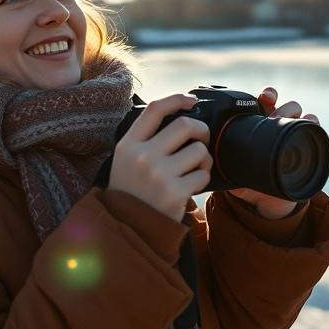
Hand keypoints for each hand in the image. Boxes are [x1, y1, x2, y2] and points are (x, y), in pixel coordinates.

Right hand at [108, 94, 212, 221]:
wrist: (128, 228)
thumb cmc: (131, 190)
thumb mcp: (125, 160)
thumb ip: (145, 139)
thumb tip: (181, 115)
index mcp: (128, 144)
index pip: (155, 110)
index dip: (176, 99)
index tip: (191, 100)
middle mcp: (142, 156)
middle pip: (185, 125)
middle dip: (201, 130)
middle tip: (202, 139)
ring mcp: (159, 174)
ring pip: (199, 151)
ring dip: (203, 159)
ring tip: (195, 169)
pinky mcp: (175, 193)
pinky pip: (203, 175)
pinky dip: (202, 179)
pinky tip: (191, 186)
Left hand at [228, 86, 320, 219]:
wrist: (271, 199)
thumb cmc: (252, 179)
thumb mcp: (238, 173)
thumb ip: (228, 168)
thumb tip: (214, 169)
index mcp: (260, 124)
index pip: (265, 102)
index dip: (268, 95)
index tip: (264, 97)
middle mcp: (279, 124)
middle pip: (284, 105)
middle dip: (281, 106)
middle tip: (273, 117)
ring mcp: (294, 132)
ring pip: (299, 113)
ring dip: (295, 113)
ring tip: (289, 121)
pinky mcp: (307, 143)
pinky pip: (313, 128)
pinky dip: (312, 122)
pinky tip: (310, 122)